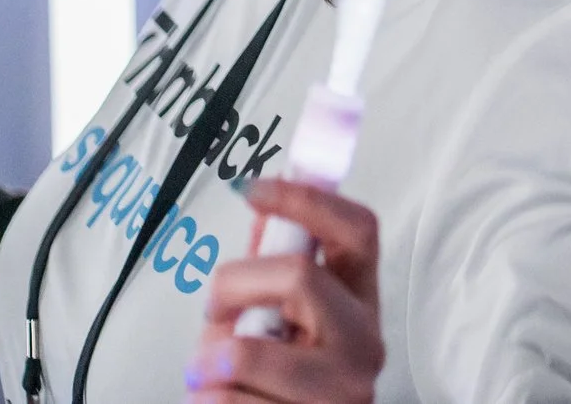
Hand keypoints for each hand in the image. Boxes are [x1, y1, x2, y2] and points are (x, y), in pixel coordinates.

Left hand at [185, 180, 384, 402]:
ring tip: (208, 373)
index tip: (253, 188)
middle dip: (232, 285)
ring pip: (248, 351)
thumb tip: (262, 209)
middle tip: (213, 311)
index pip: (357, 230)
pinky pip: (230, 400)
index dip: (308, 200)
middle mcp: (364, 341)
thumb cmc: (276, 385)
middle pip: (301, 276)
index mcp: (361, 302)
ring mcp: (342, 390)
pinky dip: (206, 399)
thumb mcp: (275, 321)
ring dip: (208, 360)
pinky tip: (216, 400)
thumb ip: (271, 270)